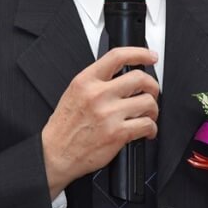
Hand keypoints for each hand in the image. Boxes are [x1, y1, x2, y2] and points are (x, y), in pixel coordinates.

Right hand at [40, 46, 159, 197]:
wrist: (55, 153)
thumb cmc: (64, 127)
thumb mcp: (74, 93)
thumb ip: (96, 82)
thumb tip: (122, 76)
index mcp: (85, 81)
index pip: (117, 56)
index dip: (140, 53)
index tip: (150, 56)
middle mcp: (98, 95)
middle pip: (140, 78)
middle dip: (152, 86)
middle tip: (151, 93)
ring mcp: (108, 114)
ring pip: (148, 102)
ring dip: (152, 109)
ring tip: (147, 115)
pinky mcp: (117, 134)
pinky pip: (147, 125)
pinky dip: (151, 128)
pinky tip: (146, 130)